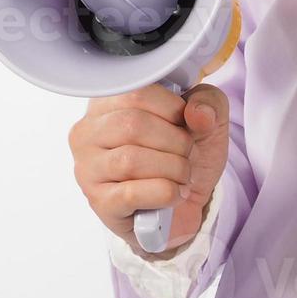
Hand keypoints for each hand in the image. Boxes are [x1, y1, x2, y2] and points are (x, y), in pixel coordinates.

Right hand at [69, 84, 229, 255]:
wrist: (184, 204)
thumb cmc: (182, 156)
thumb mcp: (205, 120)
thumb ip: (208, 104)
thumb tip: (198, 115)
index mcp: (107, 103)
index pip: (136, 93)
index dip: (173, 109)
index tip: (185, 126)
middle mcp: (88, 133)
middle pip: (132, 125)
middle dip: (176, 142)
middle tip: (188, 155)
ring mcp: (88, 169)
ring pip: (130, 160)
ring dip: (173, 169)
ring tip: (183, 176)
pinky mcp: (100, 202)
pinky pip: (132, 194)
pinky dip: (165, 193)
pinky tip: (174, 194)